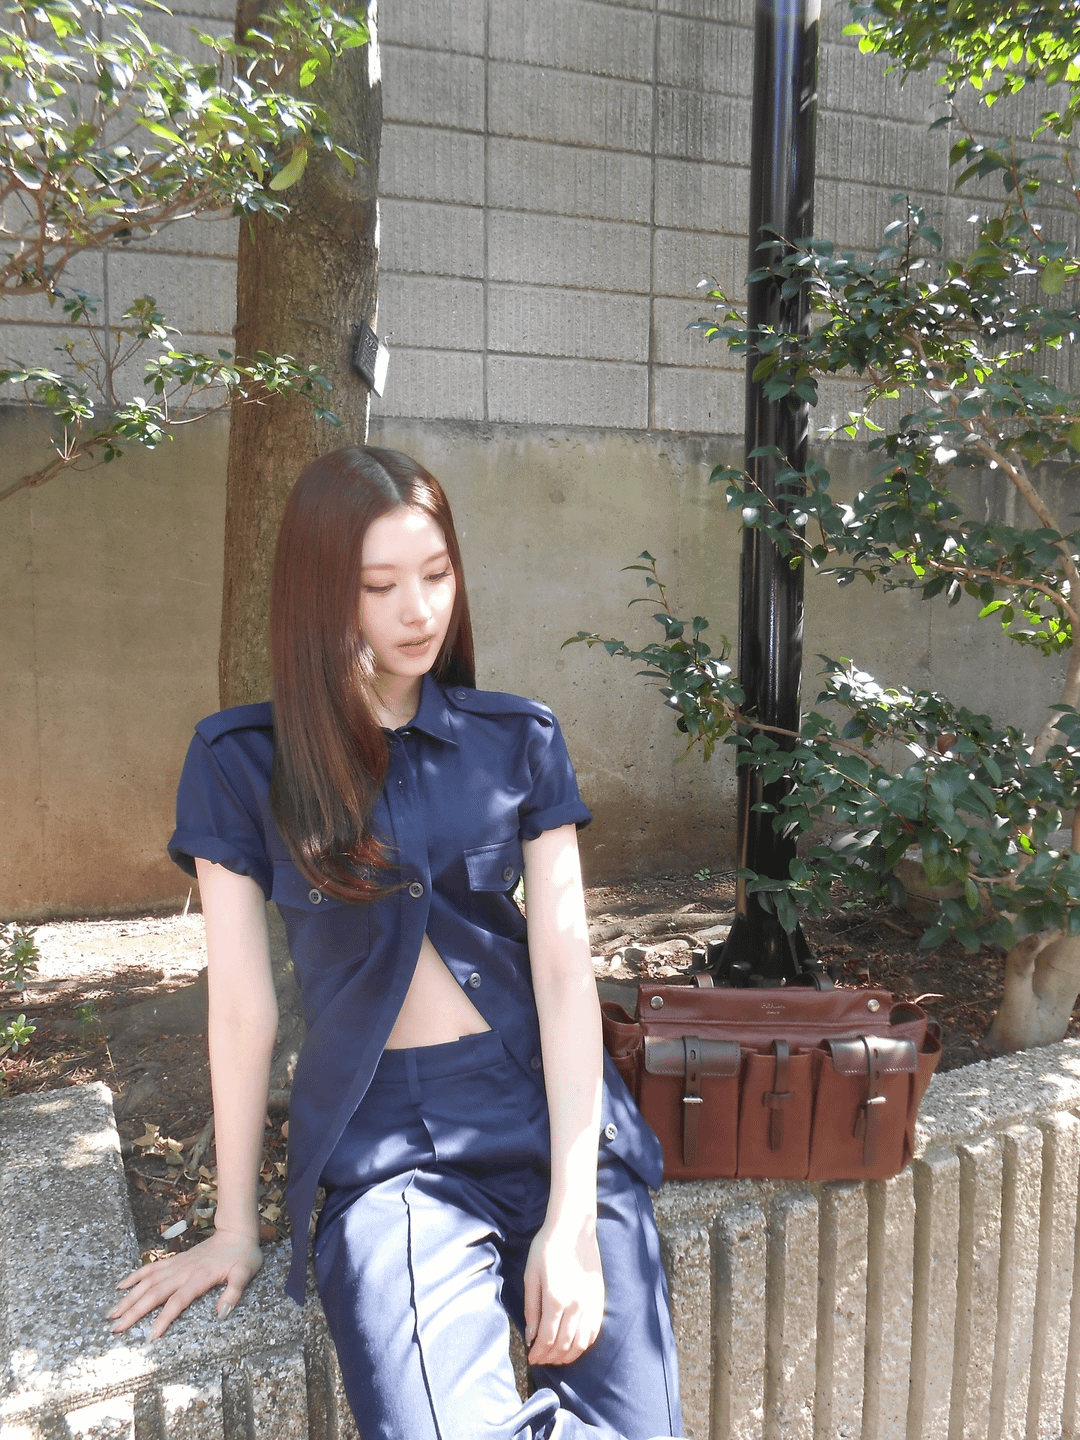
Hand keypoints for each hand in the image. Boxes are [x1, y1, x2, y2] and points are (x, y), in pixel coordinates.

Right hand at [108, 1226, 262, 1338]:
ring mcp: (176, 1265)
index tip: (150, 1337)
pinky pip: (150, 1268)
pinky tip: (120, 1286)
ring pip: (147, 1282)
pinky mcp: (174, 1261)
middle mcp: (183, 1272)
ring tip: (111, 1313)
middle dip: (134, 1311)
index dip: (163, 1319)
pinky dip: (134, 1276)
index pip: (177, 1302)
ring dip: (129, 1297)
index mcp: (199, 1278)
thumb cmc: (243, 1256)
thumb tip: (223, 1314)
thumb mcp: (245, 1274)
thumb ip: (234, 1293)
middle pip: (154, 1293)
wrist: (236, 1232)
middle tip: (115, 1328)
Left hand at [522, 1212, 604, 1366]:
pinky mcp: (600, 1297)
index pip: (547, 1339)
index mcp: (555, 1299)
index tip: (531, 1358)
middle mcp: (576, 1305)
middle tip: (541, 1360)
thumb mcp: (531, 1275)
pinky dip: (585, 1344)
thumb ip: (531, 1308)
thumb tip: (531, 1336)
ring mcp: (590, 1302)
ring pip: (582, 1342)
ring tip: (557, 1357)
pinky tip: (576, 1346)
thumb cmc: (547, 1247)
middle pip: (564, 1344)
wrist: (573, 1226)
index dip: (538, 1353)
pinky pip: (595, 1330)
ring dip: (569, 1355)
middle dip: (551, 1357)